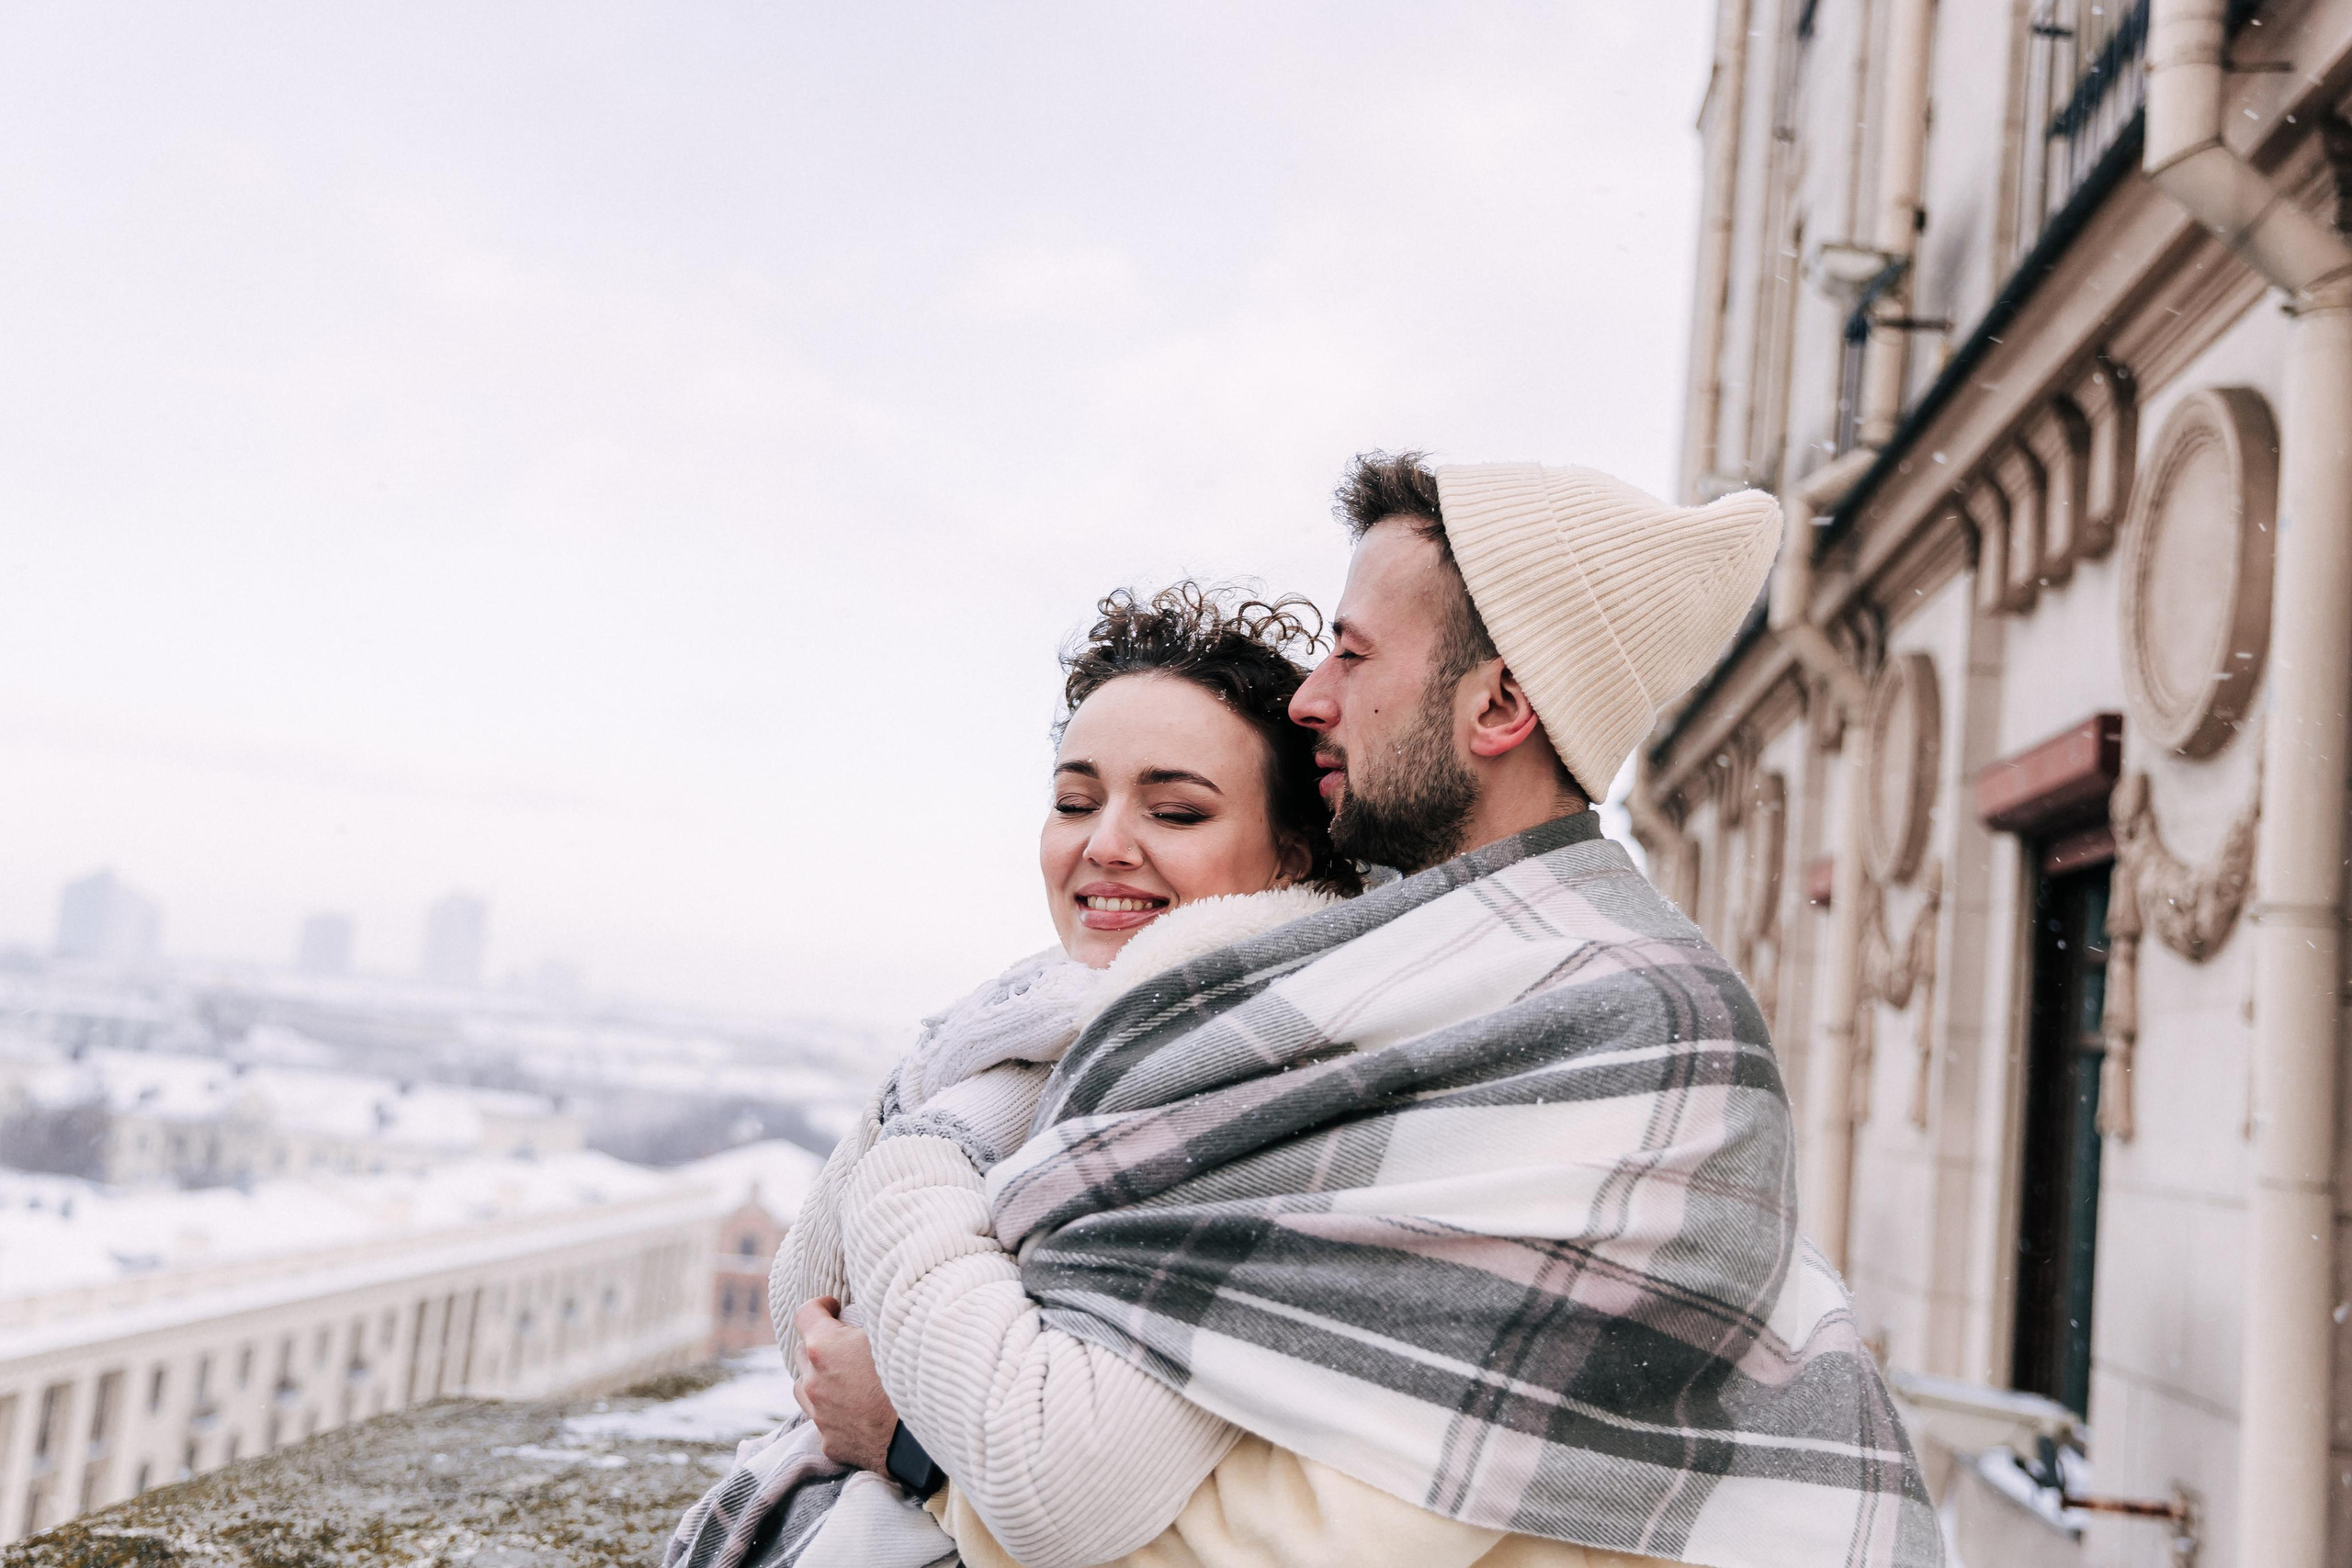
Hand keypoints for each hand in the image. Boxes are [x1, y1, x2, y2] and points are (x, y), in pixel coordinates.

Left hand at [791, 1297, 897, 1474]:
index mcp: (825, 1347)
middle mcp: (814, 1381)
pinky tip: (858, 1409)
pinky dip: (834, 1410)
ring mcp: (819, 1415)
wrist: (922, 1438)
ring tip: (847, 1376)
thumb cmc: (913, 1376)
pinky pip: (823, 1419)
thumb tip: (865, 1309)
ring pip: (805, 1387)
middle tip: (847, 1343)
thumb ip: (869, 1317)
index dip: (821, 1305)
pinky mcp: (830, 1442)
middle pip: (802, 1351)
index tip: (836, 1307)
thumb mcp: (892, 1332)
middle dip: (821, 1343)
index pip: (805, 1313)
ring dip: (819, 1377)